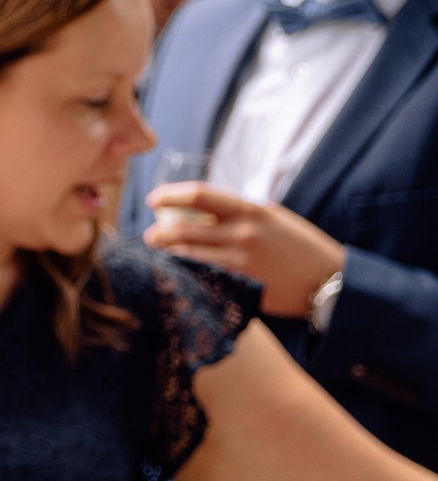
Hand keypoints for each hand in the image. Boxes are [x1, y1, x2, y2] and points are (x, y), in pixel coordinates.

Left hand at [145, 185, 345, 317]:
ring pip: (186, 254)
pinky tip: (176, 273)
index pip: (198, 194)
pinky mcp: (242, 285)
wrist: (330, 280)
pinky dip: (184, 273)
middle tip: (150, 236)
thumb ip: (239, 212)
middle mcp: (243, 233)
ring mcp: (241, 261)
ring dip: (165, 254)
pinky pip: (202, 277)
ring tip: (157, 254)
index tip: (153, 200)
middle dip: (158, 232)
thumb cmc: (299, 246)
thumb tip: (199, 207)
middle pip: (182, 228)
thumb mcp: (273, 218)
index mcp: (251, 209)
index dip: (169, 195)